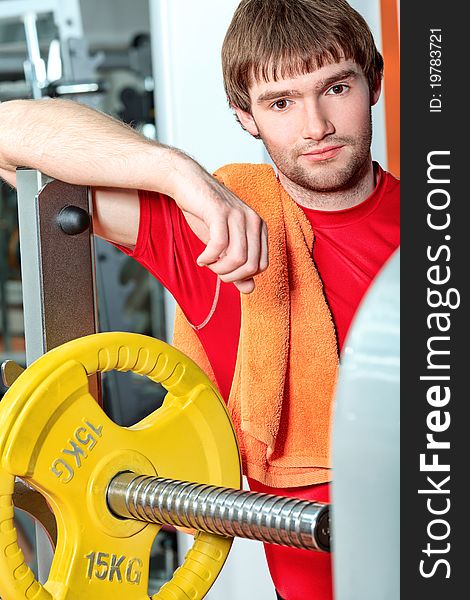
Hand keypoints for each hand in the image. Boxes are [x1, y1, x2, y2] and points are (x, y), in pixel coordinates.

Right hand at [168, 153, 268, 292]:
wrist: (187, 183)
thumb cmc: (206, 215)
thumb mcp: (224, 244)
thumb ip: (238, 266)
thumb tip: (250, 290)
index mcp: (259, 228)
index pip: (261, 266)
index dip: (242, 276)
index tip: (224, 271)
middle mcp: (253, 220)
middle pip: (251, 266)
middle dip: (230, 276)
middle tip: (214, 270)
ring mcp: (238, 215)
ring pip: (238, 258)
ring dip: (219, 268)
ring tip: (208, 263)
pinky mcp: (220, 212)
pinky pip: (220, 246)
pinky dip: (209, 258)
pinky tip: (201, 258)